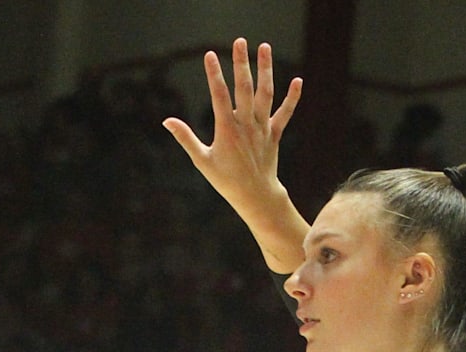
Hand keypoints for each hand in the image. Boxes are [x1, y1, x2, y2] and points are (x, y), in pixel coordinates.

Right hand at [162, 37, 306, 269]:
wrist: (255, 196)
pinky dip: (292, 98)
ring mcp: (262, 128)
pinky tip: (298, 80)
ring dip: (265, 70)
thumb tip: (167, 121)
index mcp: (227, 130)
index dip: (214, 75)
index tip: (210, 55)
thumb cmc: (225, 181)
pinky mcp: (274, 134)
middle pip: (244, 88)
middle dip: (241, 63)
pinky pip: (284, 114)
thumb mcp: (202, 161)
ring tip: (264, 47)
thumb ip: (186, 138)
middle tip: (239, 42)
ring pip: (265, 94)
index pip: (219, 96)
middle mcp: (246, 125)